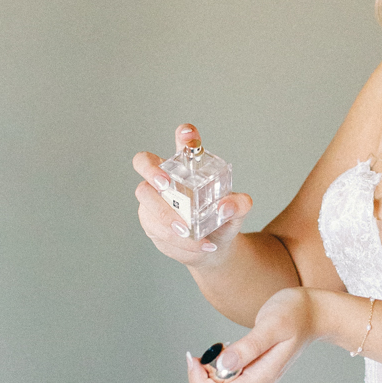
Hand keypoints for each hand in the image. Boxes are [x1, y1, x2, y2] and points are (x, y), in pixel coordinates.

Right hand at [133, 123, 252, 265]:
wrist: (213, 248)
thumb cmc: (221, 221)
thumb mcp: (236, 212)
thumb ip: (238, 205)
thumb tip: (226, 206)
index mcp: (188, 167)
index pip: (183, 143)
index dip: (183, 136)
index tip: (189, 135)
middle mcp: (165, 178)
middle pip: (143, 162)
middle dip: (152, 172)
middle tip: (166, 184)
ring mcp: (153, 200)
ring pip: (148, 204)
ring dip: (169, 220)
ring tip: (191, 234)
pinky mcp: (150, 223)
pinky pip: (157, 230)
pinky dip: (178, 241)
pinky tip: (196, 246)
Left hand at [186, 286, 317, 382]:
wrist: (312, 314)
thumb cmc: (294, 314)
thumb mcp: (272, 324)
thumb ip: (249, 346)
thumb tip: (224, 365)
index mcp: (262, 378)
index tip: (195, 359)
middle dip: (198, 382)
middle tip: (199, 354)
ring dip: (204, 377)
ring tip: (213, 350)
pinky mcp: (251, 376)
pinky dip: (213, 372)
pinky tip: (221, 351)